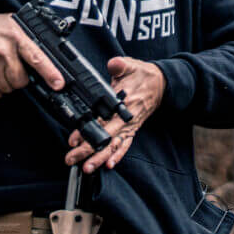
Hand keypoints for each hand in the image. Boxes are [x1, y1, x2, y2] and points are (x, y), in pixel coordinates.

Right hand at [0, 13, 64, 97]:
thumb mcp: (11, 23)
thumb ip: (26, 37)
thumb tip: (46, 52)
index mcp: (16, 37)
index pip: (37, 57)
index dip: (50, 72)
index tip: (58, 83)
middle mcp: (4, 51)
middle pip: (21, 80)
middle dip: (21, 80)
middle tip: (16, 71)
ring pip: (7, 87)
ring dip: (7, 85)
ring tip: (2, 72)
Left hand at [65, 57, 165, 172]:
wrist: (161, 83)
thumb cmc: (143, 75)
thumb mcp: (131, 65)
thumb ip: (120, 65)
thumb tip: (114, 65)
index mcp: (124, 103)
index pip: (102, 120)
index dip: (88, 131)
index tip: (74, 139)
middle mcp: (126, 118)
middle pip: (106, 138)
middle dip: (88, 151)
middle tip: (72, 159)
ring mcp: (130, 126)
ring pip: (114, 146)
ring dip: (100, 158)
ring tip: (87, 168)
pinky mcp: (132, 129)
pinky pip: (125, 146)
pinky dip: (117, 156)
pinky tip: (108, 165)